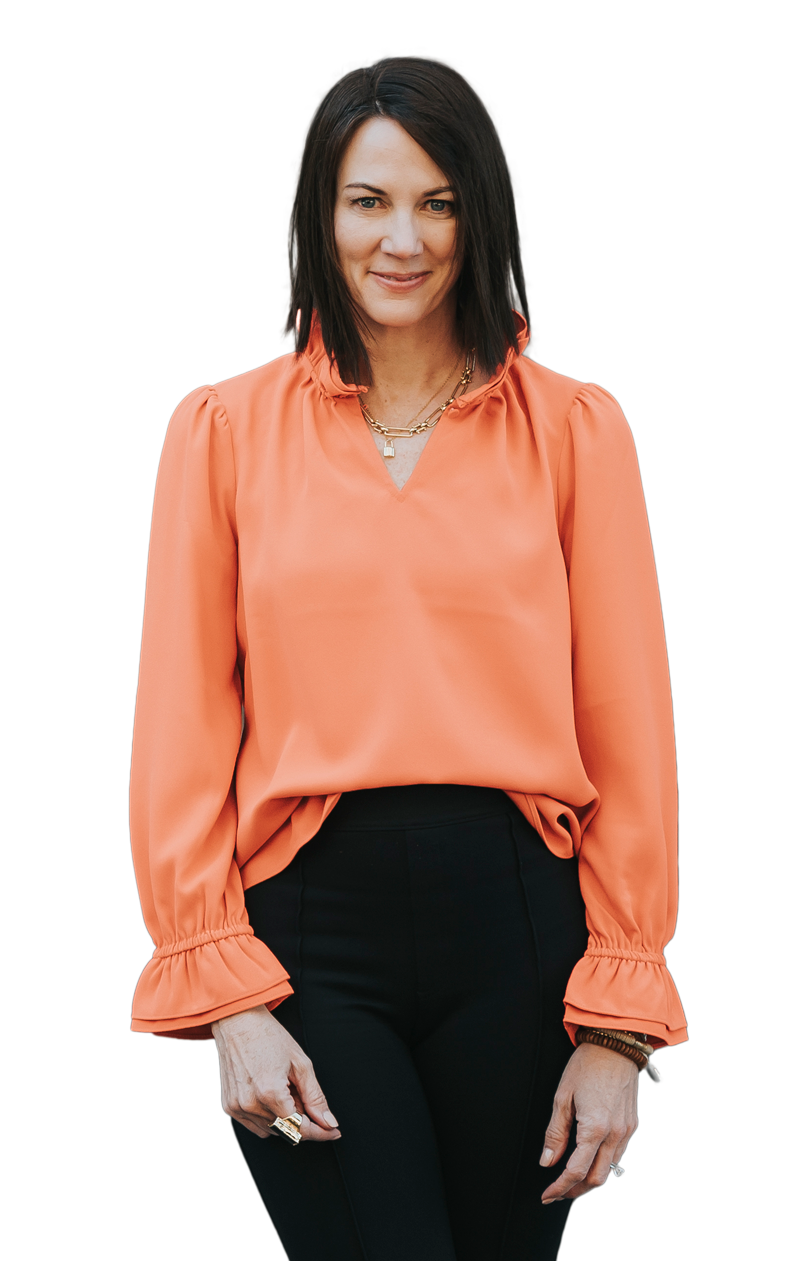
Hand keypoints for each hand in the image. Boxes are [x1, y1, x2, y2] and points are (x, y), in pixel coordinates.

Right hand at [211, 1005, 341, 1141]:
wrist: (238, 1022)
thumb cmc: (269, 1037)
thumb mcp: (301, 1063)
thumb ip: (315, 1097)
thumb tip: (329, 1123)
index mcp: (271, 1093)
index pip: (300, 1128)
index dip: (320, 1132)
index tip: (333, 1132)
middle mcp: (251, 1105)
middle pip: (287, 1131)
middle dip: (302, 1119)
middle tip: (302, 1092)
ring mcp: (238, 1108)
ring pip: (272, 1131)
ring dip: (285, 1119)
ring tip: (285, 1088)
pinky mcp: (230, 1107)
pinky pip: (256, 1126)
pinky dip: (269, 1119)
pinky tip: (272, 1095)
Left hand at [540, 1042, 637, 1203]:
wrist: (615, 1044)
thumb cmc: (585, 1066)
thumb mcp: (562, 1097)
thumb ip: (555, 1133)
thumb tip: (547, 1162)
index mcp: (595, 1128)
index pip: (576, 1171)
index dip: (559, 1187)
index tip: (546, 1195)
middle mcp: (614, 1134)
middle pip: (596, 1178)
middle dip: (575, 1190)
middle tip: (556, 1193)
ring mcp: (626, 1131)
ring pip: (609, 1168)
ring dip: (589, 1179)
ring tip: (569, 1178)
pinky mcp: (630, 1124)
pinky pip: (617, 1153)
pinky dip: (601, 1163)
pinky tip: (588, 1158)